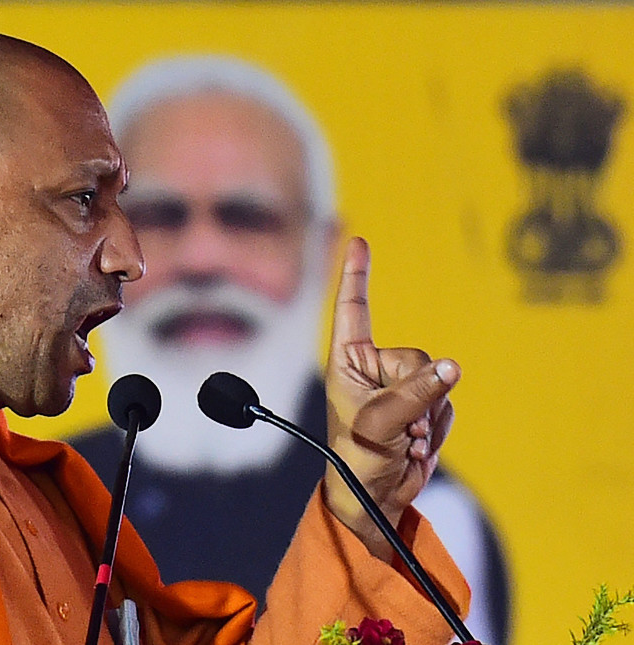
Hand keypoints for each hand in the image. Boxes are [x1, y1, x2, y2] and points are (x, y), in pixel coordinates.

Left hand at [323, 237, 460, 558]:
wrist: (376, 497)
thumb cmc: (357, 459)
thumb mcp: (379, 425)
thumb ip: (415, 393)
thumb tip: (452, 367)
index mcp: (348, 362)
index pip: (354, 311)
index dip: (357, 275)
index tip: (358, 240)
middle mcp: (374, 367)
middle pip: (418, 358)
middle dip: (416, 395)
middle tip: (396, 429)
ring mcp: (400, 386)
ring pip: (439, 382)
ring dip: (426, 418)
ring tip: (400, 440)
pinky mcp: (423, 405)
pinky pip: (446, 403)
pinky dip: (435, 428)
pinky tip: (413, 445)